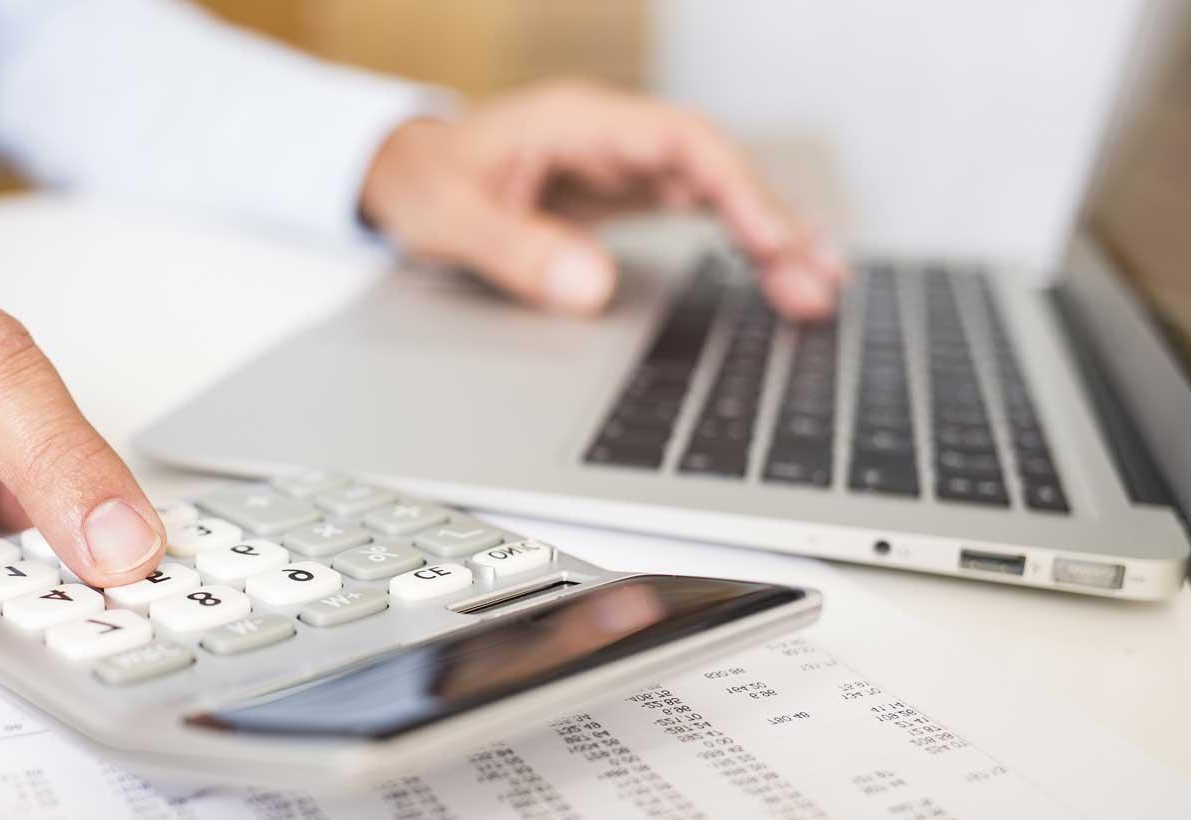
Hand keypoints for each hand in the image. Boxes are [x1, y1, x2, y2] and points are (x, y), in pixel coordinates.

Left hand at [360, 81, 844, 317]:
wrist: (403, 174)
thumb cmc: (424, 182)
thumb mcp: (449, 219)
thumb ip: (514, 250)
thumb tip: (591, 287)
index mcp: (577, 122)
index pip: (679, 140)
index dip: (734, 187)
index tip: (769, 240)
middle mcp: (613, 137)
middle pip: (714, 169)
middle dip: (772, 223)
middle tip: (819, 284)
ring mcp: (623, 165)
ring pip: (716, 193)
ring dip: (768, 239)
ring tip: (819, 294)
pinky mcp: (625, 196)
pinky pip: (698, 213)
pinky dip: (740, 244)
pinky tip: (778, 277)